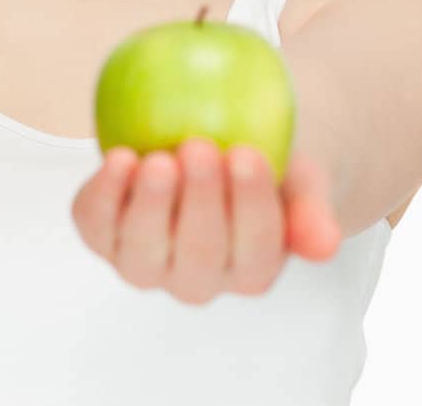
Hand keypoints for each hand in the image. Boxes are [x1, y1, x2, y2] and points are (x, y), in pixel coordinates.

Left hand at [70, 136, 342, 304]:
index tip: (248, 154)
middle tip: (202, 149)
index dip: (249, 206)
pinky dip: (102, 195)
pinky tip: (119, 156)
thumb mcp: (300, 176)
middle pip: (198, 256)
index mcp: (252, 272)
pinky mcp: (105, 237)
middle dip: (199, 203)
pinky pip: (95, 225)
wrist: (219, 141)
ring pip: (141, 254)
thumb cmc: (269, 160)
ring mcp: (146, 264)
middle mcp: (197, 280)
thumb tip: (326, 245)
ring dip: (149, 206)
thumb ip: (312, 210)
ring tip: (158, 157)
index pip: (254, 250)